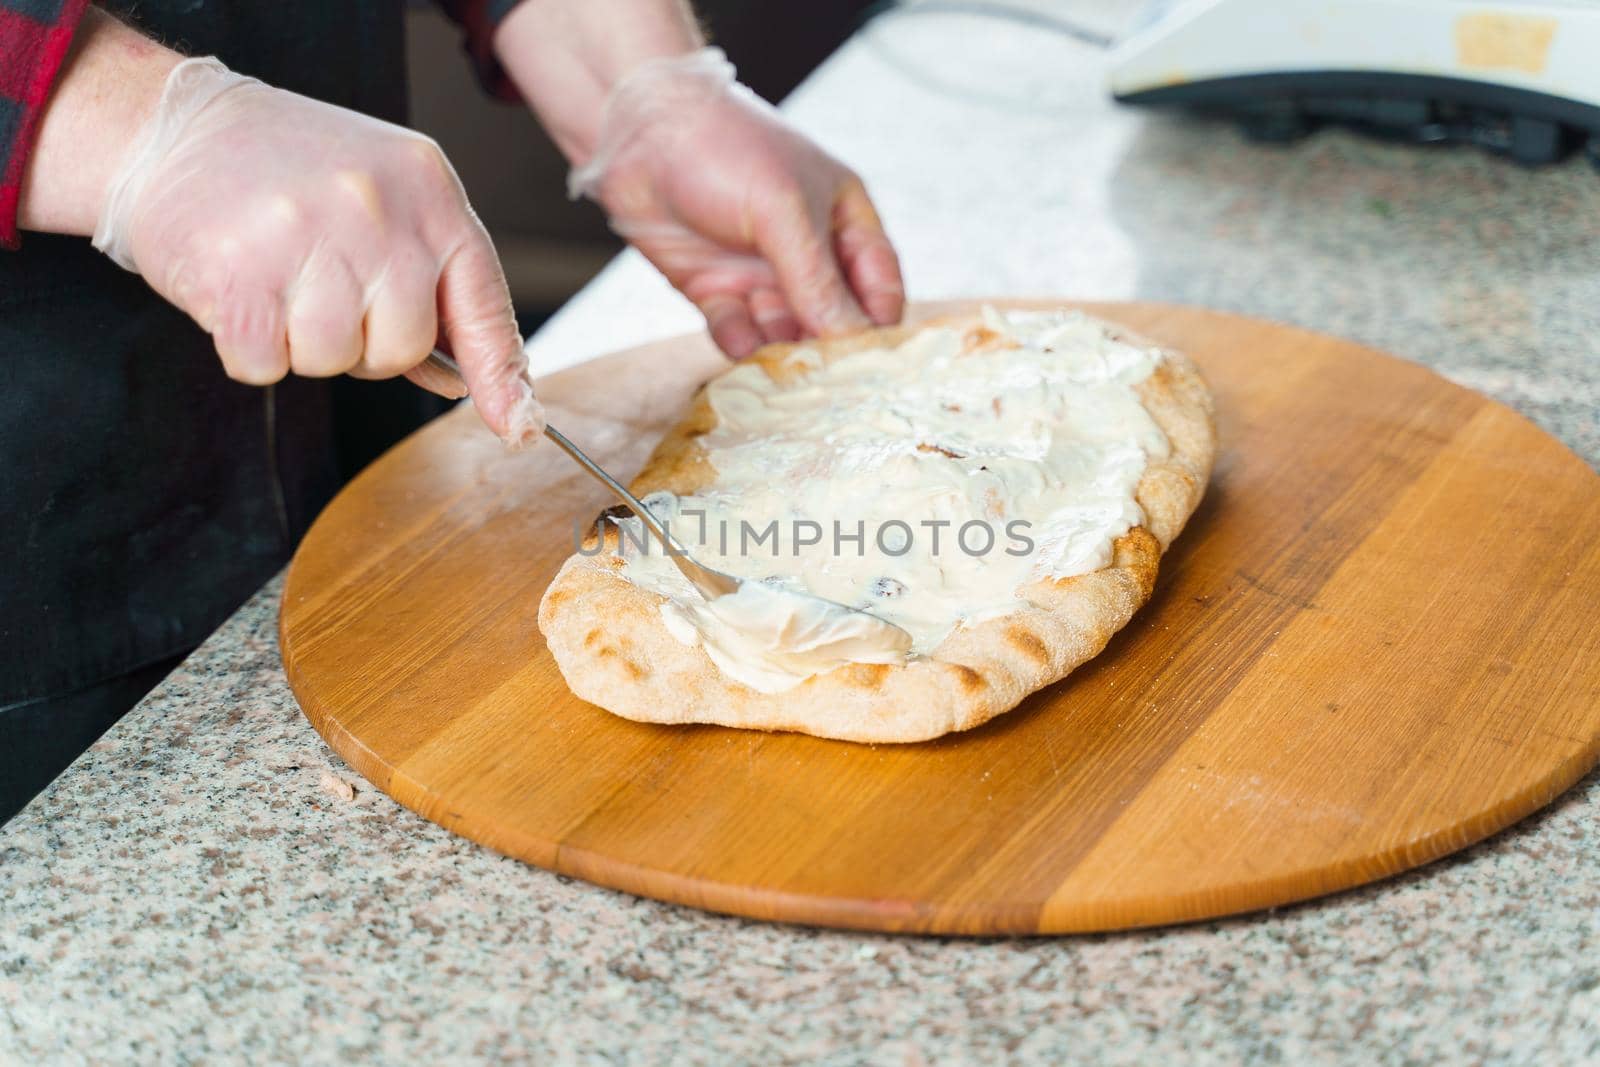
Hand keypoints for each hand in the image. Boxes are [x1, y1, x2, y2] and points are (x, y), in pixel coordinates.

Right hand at [93, 58, 541, 444]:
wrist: (173, 127)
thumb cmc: (288, 173)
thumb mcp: (385, 201)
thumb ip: (430, 285)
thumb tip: (467, 383)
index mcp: (429, 190)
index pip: (484, 302)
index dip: (499, 374)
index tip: (519, 426)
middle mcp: (377, 209)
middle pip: (403, 347)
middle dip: (363, 343)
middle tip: (320, 290)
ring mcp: (308, 235)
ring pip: (333, 361)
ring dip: (301, 344)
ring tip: (278, 280)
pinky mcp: (239, 271)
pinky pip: (266, 365)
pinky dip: (250, 349)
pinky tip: (240, 291)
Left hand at [568, 49, 904, 357]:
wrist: (639, 133)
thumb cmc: (726, 149)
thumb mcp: (783, 210)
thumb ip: (817, 278)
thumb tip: (852, 338)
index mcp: (843, 220)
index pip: (880, 285)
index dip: (879, 322)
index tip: (874, 361)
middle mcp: (806, 254)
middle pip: (832, 319)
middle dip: (828, 346)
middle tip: (824, 377)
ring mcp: (761, 275)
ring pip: (785, 332)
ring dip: (782, 349)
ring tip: (777, 359)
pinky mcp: (716, 292)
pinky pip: (738, 333)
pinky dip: (740, 343)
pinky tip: (740, 342)